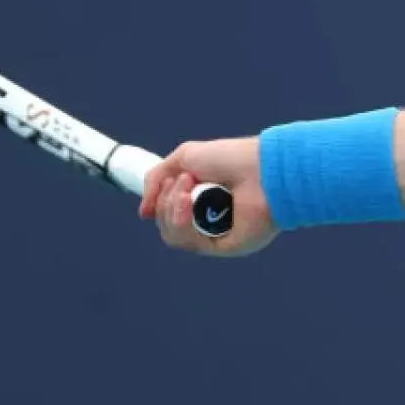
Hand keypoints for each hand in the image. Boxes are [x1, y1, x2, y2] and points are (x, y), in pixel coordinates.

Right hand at [138, 136, 279, 257]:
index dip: (161, 202)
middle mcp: (209, 220)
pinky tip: (188, 201)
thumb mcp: (185, 158)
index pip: (170, 213)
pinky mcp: (224, 246)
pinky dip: (182, 222)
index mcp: (204, 200)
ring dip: (172, 210)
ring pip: (174, 236)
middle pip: (168, 226)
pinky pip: (190, 244)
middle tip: (183, 181)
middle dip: (167, 203)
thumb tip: (144, 212)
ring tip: (187, 188)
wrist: (260, 167)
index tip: (162, 187)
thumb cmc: (231, 158)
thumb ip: (157, 180)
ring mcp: (217, 235)